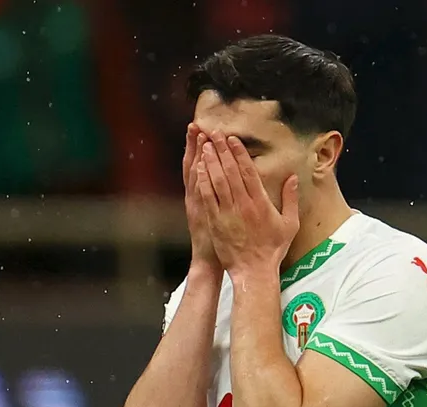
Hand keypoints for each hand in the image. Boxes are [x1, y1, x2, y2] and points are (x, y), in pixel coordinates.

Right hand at [183, 124, 221, 270]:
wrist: (211, 261)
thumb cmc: (220, 240)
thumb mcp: (218, 215)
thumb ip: (223, 196)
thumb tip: (231, 180)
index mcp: (204, 195)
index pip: (203, 165)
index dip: (201, 147)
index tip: (202, 128)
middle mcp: (198, 196)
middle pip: (197, 164)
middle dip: (197, 144)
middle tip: (197, 124)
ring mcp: (200, 204)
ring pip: (196, 175)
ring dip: (196, 155)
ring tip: (198, 135)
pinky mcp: (203, 214)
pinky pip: (200, 194)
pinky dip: (198, 179)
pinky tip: (199, 164)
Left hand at [196, 132, 298, 276]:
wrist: (253, 271)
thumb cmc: (272, 249)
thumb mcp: (289, 224)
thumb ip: (290, 199)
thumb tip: (292, 178)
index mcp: (261, 203)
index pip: (248, 172)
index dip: (239, 154)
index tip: (233, 139)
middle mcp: (243, 205)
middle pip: (230, 172)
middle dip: (222, 151)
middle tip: (215, 133)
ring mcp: (227, 213)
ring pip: (217, 181)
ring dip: (211, 161)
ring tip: (206, 145)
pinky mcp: (216, 222)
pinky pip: (208, 197)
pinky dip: (203, 181)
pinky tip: (199, 168)